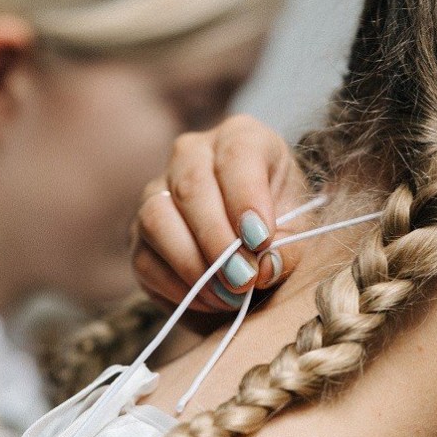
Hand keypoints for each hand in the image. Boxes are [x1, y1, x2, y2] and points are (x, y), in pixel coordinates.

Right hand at [131, 114, 310, 312]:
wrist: (254, 253)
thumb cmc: (281, 229)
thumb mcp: (298, 233)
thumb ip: (287, 249)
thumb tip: (264, 268)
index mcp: (241, 137)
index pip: (236, 155)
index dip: (246, 199)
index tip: (261, 240)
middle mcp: (192, 153)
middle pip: (191, 187)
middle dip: (218, 240)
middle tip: (245, 280)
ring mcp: (157, 190)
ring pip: (157, 219)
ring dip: (194, 265)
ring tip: (230, 295)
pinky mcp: (138, 233)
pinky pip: (145, 259)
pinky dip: (179, 286)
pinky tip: (211, 299)